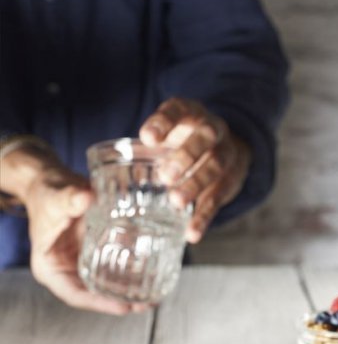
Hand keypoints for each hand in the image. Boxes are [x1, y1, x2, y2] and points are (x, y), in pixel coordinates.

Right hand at [2, 146, 137, 313]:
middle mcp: (67, 271)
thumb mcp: (54, 198)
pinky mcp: (95, 253)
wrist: (50, 183)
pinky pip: (113, 267)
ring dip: (129, 292)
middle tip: (147, 305)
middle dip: (120, 303)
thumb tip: (87, 197)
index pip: (75, 295)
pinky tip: (151, 274)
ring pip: (106, 284)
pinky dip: (130, 272)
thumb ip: (69, 199)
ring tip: (155, 296)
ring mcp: (82, 264)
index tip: (124, 308)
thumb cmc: (47, 194)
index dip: (100, 304)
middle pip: (94, 295)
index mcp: (50, 268)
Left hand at [139, 98, 251, 242]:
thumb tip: (99, 186)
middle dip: (185, 156)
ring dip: (196, 184)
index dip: (164, 123)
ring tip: (176, 202)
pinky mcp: (231, 180)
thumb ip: (145, 150)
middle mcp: (212, 129)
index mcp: (190, 113)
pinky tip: (191, 233)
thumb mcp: (167, 136)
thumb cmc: (183, 143)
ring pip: (215, 166)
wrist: (228, 148)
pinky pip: (220, 198)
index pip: (178, 110)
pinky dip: (205, 217)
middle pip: (204, 138)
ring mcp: (226, 153)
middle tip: (165, 176)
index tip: (147, 138)